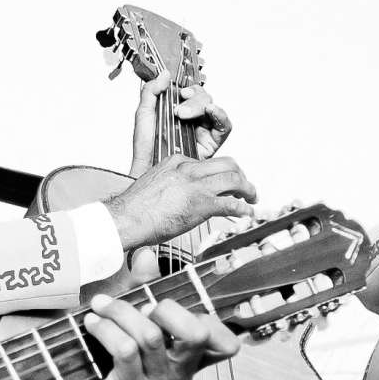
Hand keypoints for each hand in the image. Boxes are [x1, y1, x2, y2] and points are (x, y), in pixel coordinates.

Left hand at [35, 295, 241, 379]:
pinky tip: (92, 322)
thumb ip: (143, 289)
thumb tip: (147, 255)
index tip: (175, 309)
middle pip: (196, 334)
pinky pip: (124, 349)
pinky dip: (106, 328)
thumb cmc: (111, 359)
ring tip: (100, 306)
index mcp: (191, 360)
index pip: (227, 345)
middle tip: (143, 307)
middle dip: (166, 309)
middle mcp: (182, 376)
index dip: (210, 320)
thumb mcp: (132, 321)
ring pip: (150, 336)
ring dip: (121, 312)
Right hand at [104, 155, 257, 250]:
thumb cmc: (134, 208)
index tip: (222, 185)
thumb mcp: (154, 183)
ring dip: (248, 189)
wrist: (126, 218)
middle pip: (227, 164)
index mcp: (177, 162)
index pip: (207, 163)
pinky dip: (244, 208)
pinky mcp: (201, 204)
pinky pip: (231, 203)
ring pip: (234, 179)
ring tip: (252, 198)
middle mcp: (189, 170)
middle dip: (241, 175)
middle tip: (246, 187)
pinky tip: (247, 213)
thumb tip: (182, 196)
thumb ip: (171, 184)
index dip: (219, 174)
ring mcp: (196, 186)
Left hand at [130, 75, 231, 170]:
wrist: (149, 170)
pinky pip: (224, 126)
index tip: (181, 91)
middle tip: (179, 111)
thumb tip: (164, 74)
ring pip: (212, 108)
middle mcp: (192, 119)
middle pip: (203, 98)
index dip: (189, 88)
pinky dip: (221, 115)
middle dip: (193, 100)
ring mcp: (202, 130)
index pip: (190, 92)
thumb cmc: (146, 149)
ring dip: (202, 106)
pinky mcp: (212, 143)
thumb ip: (151, 91)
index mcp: (177, 110)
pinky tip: (212, 112)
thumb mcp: (143, 114)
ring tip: (187, 115)